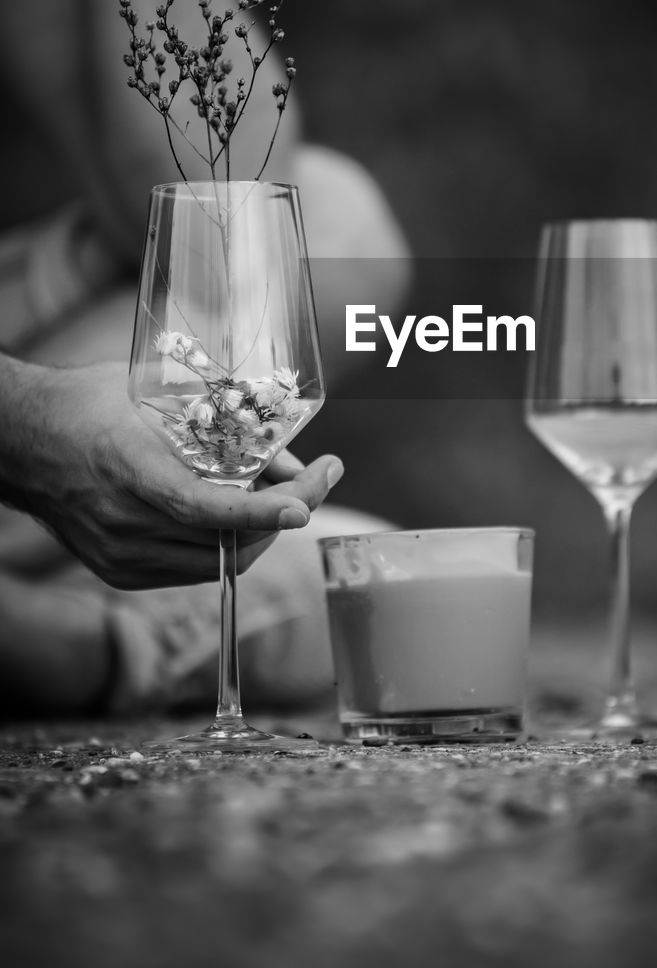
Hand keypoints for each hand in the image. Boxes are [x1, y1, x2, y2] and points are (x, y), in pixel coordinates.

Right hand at [0, 359, 343, 589]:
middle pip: (225, 542)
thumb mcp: (156, 395)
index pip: (206, 506)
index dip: (262, 511)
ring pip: (217, 563)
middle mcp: (125, 522)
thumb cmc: (90, 403)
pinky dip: (223, 544)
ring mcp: (121, 554)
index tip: (305, 504)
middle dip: (283, 515)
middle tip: (316, 483)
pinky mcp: (119, 572)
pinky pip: (192, 569)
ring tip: (279, 494)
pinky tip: (235, 512)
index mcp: (130, 469)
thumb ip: (225, 427)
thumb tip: (289, 464)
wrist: (21, 441)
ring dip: (259, 532)